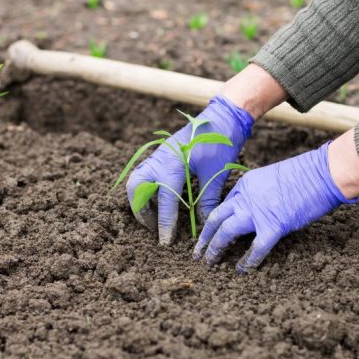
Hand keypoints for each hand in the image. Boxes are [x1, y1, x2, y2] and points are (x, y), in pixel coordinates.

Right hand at [126, 95, 253, 244]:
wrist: (223, 117)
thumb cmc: (221, 143)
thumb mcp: (215, 175)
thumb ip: (207, 200)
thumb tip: (203, 224)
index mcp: (172, 164)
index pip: (164, 200)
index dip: (165, 223)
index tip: (166, 241)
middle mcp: (159, 159)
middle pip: (136, 188)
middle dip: (141, 211)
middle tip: (154, 228)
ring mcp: (158, 155)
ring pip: (136, 181)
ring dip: (140, 201)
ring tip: (154, 218)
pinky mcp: (161, 155)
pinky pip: (144, 175)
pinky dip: (146, 190)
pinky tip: (159, 202)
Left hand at [193, 142, 356, 272]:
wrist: (323, 172)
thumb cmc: (306, 173)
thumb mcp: (274, 177)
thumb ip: (261, 193)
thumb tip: (260, 209)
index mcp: (246, 183)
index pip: (225, 205)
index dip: (216, 221)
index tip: (210, 232)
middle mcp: (246, 197)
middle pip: (216, 218)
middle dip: (204, 237)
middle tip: (197, 253)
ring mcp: (257, 212)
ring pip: (226, 232)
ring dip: (215, 249)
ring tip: (209, 263)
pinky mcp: (273, 226)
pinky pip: (256, 248)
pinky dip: (247, 261)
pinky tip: (241, 270)